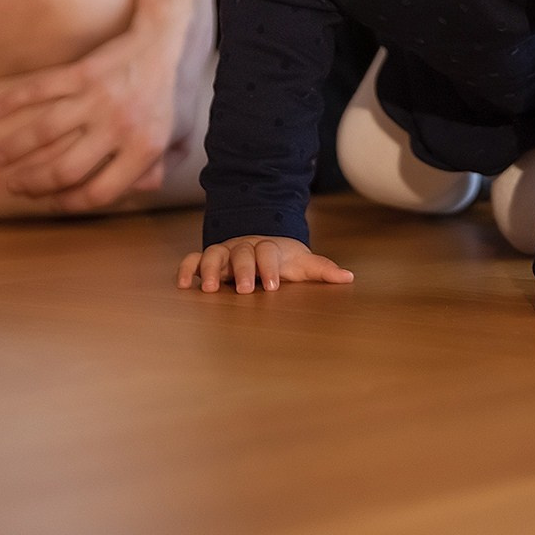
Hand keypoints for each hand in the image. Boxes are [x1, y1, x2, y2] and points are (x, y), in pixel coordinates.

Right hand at [0, 0, 210, 211]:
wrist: (172, 39)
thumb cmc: (178, 92)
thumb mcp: (183, 136)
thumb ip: (161, 168)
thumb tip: (136, 192)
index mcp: (144, 148)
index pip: (98, 192)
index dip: (69, 204)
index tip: (52, 203)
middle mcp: (118, 127)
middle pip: (62, 169)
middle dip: (32, 183)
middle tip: (14, 185)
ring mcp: (97, 98)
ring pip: (43, 132)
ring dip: (13, 149)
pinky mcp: (83, 72)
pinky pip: (41, 88)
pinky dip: (13, 100)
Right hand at [178, 235, 353, 294]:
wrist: (259, 245)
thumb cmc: (282, 260)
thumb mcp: (301, 263)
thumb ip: (322, 270)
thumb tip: (349, 277)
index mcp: (269, 247)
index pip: (269, 252)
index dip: (270, 267)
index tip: (272, 286)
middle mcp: (245, 247)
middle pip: (241, 251)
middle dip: (243, 269)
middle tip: (245, 289)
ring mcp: (225, 252)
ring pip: (214, 253)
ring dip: (212, 269)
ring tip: (211, 289)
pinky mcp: (208, 261)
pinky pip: (193, 260)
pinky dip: (188, 269)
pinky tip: (185, 285)